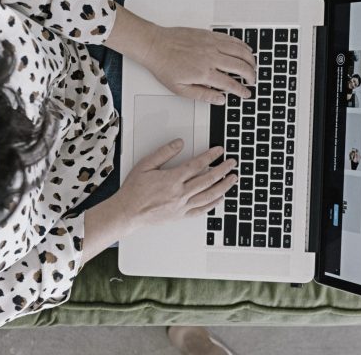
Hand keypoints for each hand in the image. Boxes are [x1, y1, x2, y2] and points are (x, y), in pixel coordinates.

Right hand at [117, 139, 237, 224]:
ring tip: (232, 179)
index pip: (197, 164)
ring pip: (209, 195)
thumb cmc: (134, 190)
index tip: (219, 151)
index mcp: (172, 179)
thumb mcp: (145, 165)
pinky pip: (201, 210)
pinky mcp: (181, 216)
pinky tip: (220, 198)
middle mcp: (180, 193)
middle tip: (232, 163)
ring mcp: (182, 206)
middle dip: (223, 170)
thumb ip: (163, 153)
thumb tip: (179, 143)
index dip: (211, 156)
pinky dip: (213, 204)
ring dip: (223, 186)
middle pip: (208, 179)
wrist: (127, 212)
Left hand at [139, 24, 255, 103]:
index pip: (230, 84)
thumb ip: (203, 95)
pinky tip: (245, 49)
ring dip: (250, 59)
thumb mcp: (180, 89)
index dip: (242, 90)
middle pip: (240, 66)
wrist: (155, 45)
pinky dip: (241, 45)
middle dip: (251, 75)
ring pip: (239, 51)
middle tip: (252, 81)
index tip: (246, 93)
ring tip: (253, 66)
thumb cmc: (164, 66)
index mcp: (204, 73)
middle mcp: (211, 57)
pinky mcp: (209, 35)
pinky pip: (231, 39)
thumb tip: (220, 100)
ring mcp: (211, 44)